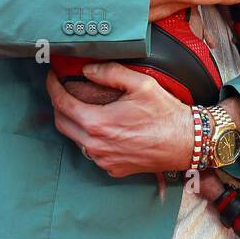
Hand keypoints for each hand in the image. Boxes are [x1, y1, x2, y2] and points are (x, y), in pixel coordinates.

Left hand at [47, 63, 193, 176]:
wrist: (187, 143)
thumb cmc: (167, 114)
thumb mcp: (141, 84)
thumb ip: (110, 73)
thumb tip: (87, 69)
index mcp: (98, 123)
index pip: (61, 103)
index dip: (52, 87)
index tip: (53, 77)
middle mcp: (95, 146)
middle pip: (62, 123)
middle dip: (58, 104)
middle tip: (64, 90)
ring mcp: (103, 160)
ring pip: (76, 139)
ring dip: (75, 122)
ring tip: (83, 107)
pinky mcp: (113, 169)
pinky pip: (92, 152)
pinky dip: (91, 138)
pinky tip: (103, 128)